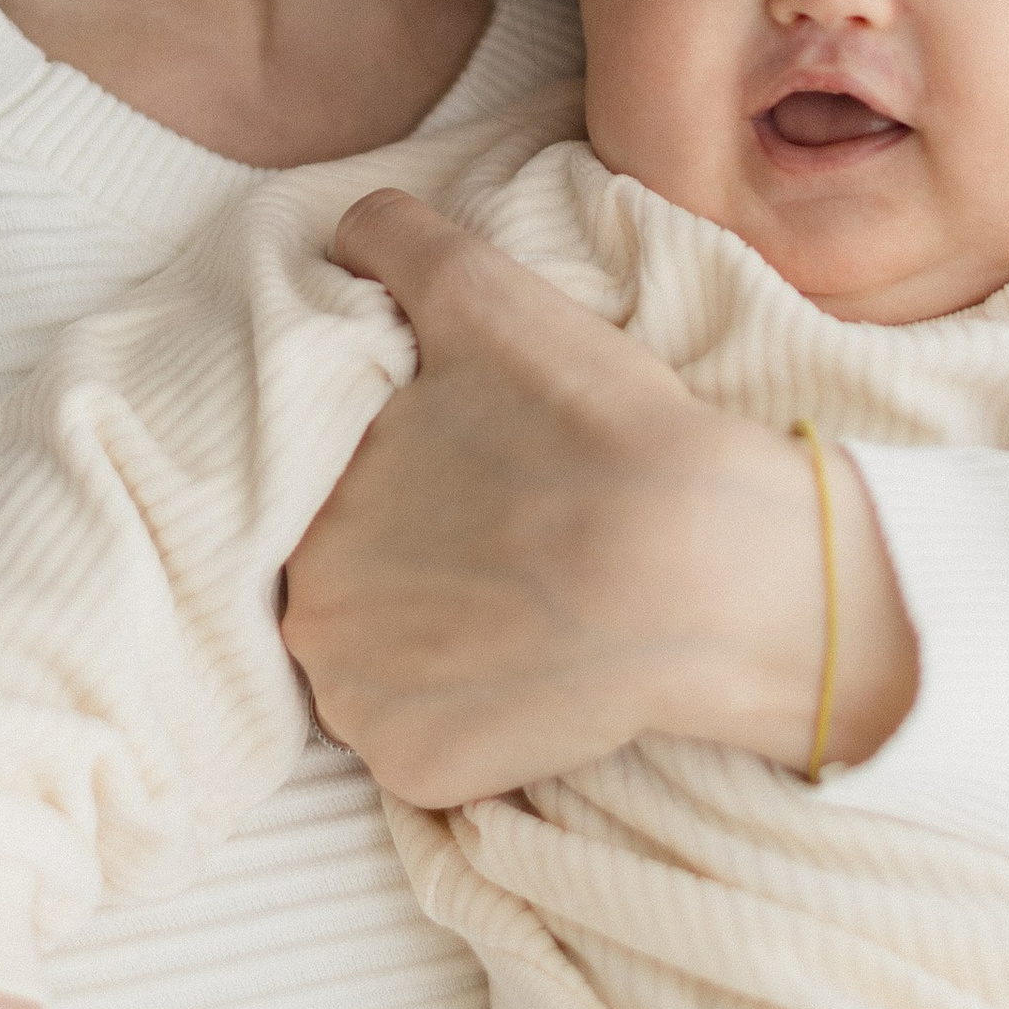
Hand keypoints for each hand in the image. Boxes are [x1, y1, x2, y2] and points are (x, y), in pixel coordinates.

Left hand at [279, 191, 918, 808]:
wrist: (700, 567)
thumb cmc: (592, 427)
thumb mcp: (488, 294)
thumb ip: (393, 242)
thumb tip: (344, 231)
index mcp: (307, 505)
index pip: (329, 496)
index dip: (408, 480)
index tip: (482, 475)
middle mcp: (310, 619)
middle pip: (350, 588)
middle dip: (414, 564)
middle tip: (510, 535)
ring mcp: (365, 713)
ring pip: (384, 672)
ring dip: (438, 646)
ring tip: (529, 602)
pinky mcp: (422, 778)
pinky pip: (429, 748)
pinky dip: (474, 718)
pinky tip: (538, 669)